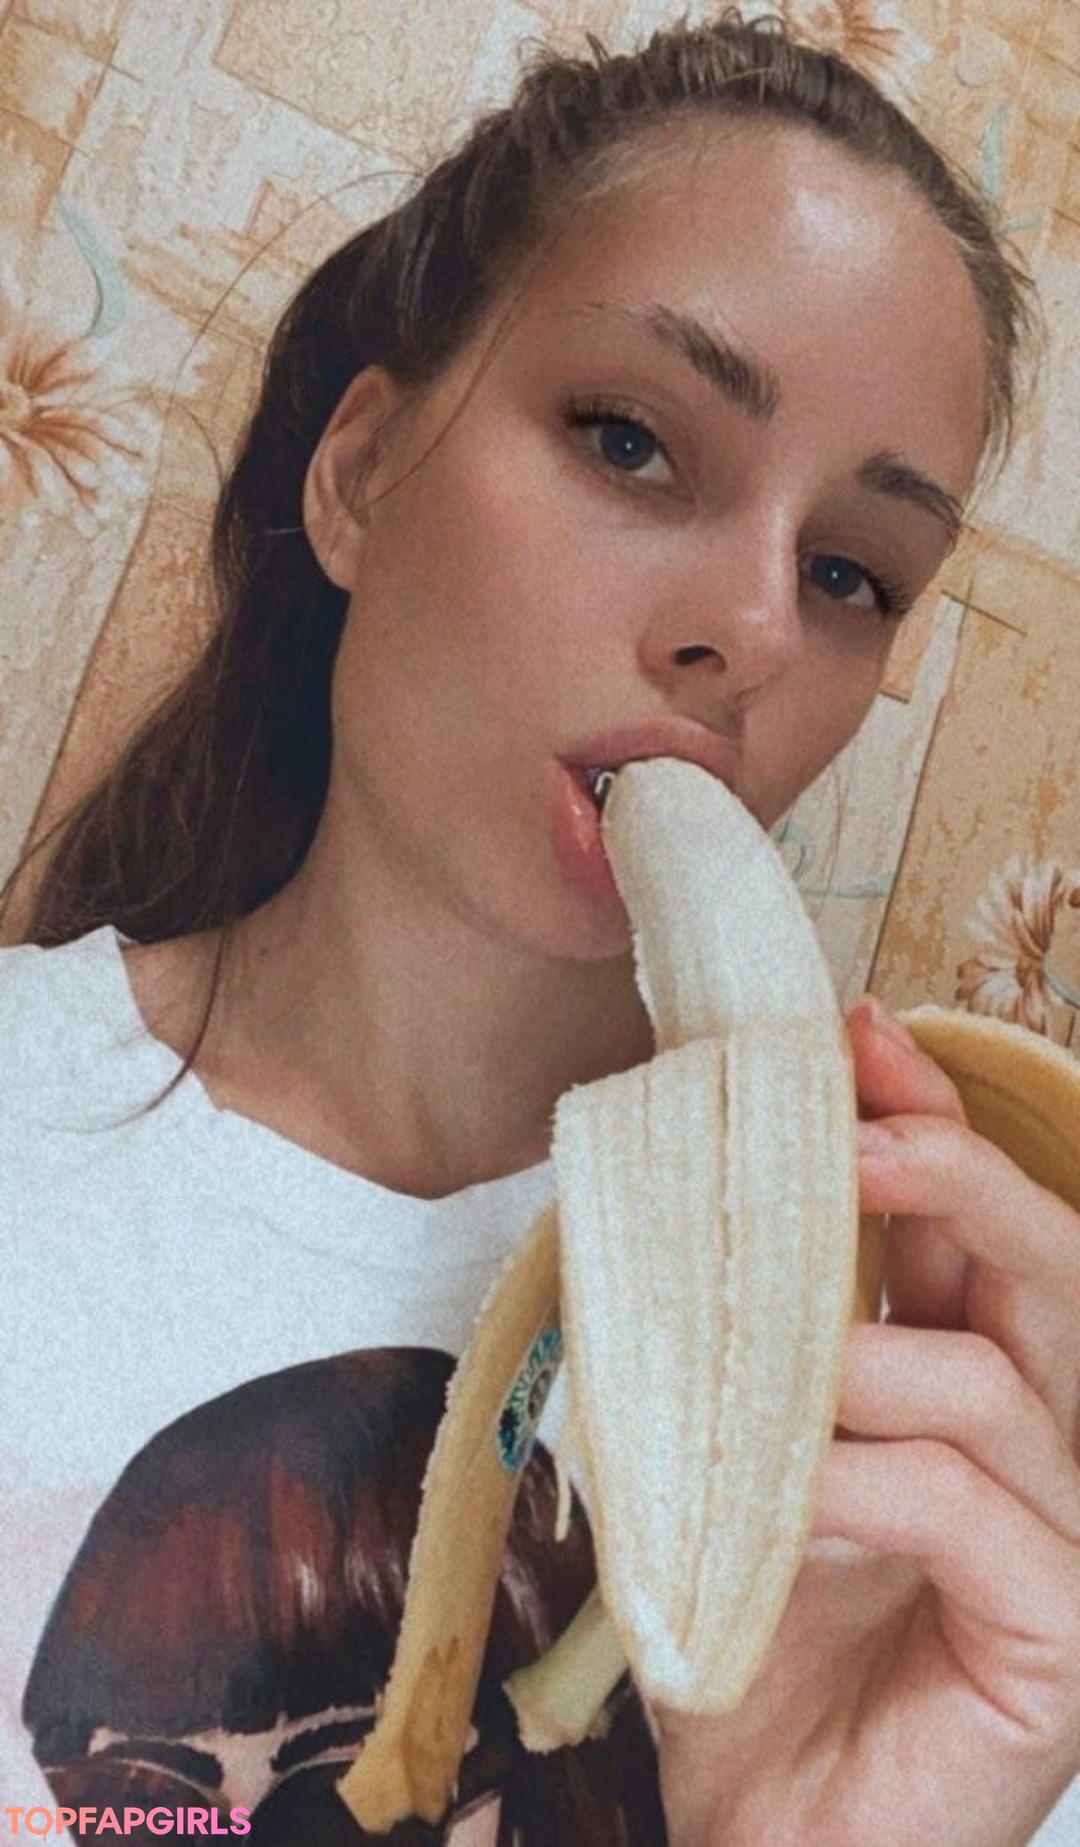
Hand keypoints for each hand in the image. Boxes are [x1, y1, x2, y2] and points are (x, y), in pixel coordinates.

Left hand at [654, 1000, 1079, 1846]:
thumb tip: (694, 1192)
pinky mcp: (1057, 1642)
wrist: (753, 1835)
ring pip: (1003, 1382)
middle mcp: (1041, 1453)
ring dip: (867, 1353)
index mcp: (968, 1390)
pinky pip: (975, 1511)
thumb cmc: (744, 1639)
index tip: (854, 1039)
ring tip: (769, 1368)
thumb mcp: (738, 1448)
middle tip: (850, 1130)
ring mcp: (1065, 1547)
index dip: (931, 1122)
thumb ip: (753, 1338)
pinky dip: (868, 1479)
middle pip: (1043, 1271)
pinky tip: (786, 1494)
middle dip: (950, 1175)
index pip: (978, 1229)